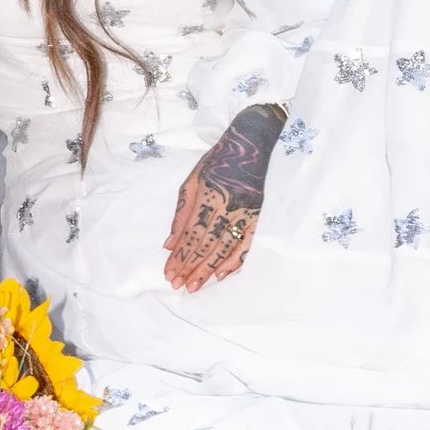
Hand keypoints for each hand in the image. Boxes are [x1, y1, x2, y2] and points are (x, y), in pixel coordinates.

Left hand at [164, 104, 286, 291]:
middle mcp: (229, 206)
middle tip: (178, 286)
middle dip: (191, 267)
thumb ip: (181, 212)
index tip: (169, 273)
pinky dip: (235, 262)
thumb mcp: (193, 178)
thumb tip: (169, 243)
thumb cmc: (219, 160)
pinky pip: (247, 245)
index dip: (180, 256)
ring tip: (194, 286)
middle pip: (207, 244)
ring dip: (208, 270)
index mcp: (209, 194)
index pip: (192, 233)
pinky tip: (221, 275)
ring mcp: (248, 213)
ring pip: (226, 249)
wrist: (255, 144)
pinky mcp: (261, 217)